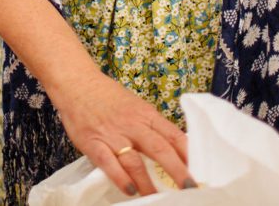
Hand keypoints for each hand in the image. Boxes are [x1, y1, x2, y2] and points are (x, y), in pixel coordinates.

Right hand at [50, 71, 192, 195]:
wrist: (77, 83)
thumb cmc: (108, 97)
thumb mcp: (136, 107)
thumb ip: (152, 126)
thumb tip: (174, 147)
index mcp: (146, 114)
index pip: (173, 135)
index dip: (188, 154)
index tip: (201, 170)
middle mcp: (132, 125)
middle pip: (159, 149)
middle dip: (177, 170)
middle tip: (190, 188)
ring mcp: (113, 135)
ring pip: (135, 161)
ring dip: (148, 182)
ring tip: (157, 198)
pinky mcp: (93, 143)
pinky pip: (108, 163)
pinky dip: (120, 178)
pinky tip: (130, 190)